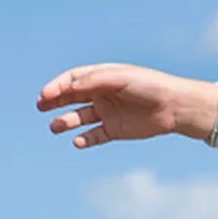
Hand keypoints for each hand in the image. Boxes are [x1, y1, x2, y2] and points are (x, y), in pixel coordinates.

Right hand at [38, 64, 217, 147]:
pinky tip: (78, 141)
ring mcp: (108, 113)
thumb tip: (67, 88)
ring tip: (55, 127)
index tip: (46, 94)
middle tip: (41, 107)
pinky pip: (94, 136)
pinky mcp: (116, 130)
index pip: (73, 80)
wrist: (176, 106)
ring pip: (79, 118)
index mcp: (103, 78)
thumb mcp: (120, 78)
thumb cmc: (150, 86)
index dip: (57, 86)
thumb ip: (93, 81)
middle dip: (54, 102)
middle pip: (71, 98)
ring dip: (65, 122)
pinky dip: (84, 139)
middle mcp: (103, 95)